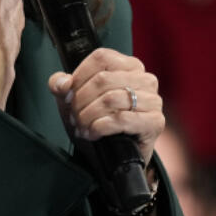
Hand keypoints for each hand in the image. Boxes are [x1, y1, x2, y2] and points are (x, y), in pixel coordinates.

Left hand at [47, 49, 163, 165]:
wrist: (113, 156)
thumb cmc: (95, 120)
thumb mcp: (73, 99)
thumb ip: (60, 84)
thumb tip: (62, 83)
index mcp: (128, 65)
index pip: (101, 58)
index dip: (79, 76)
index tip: (67, 96)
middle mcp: (145, 79)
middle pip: (103, 79)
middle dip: (81, 101)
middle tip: (73, 117)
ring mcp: (153, 100)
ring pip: (111, 99)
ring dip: (88, 116)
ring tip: (81, 127)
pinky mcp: (155, 122)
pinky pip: (122, 119)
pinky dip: (100, 127)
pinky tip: (93, 134)